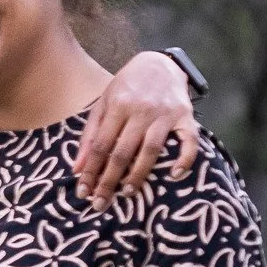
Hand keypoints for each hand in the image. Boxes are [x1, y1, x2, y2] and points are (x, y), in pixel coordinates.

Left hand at [74, 52, 200, 207]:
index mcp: (117, 106)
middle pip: (122, 151)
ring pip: (151, 150)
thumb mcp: (103, 104)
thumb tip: (77, 168)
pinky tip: (174, 176)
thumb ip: (89, 135)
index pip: (100, 145)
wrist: (160, 63)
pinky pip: (189, 141)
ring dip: (138, 174)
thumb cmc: (127, 88)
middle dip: (109, 180)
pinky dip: (184, 159)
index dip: (91, 170)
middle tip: (101, 203)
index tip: (84, 192)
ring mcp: (165, 114)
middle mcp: (141, 110)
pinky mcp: (186, 116)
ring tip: (127, 193)